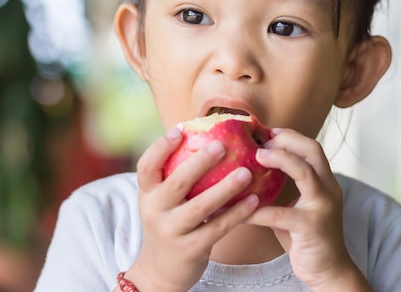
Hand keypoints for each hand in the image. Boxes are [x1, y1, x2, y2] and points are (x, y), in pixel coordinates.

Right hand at [124, 127, 259, 291]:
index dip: (161, 146)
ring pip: (200, 207)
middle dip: (199, 163)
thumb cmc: (169, 224)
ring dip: (225, 188)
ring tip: (247, 172)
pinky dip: (237, 213)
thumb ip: (175, 176)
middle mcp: (155, 211)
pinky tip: (254, 200)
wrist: (159, 272)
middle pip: (176, 183)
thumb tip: (205, 136)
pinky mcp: (191, 249)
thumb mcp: (161, 201)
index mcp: (147, 194)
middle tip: (221, 145)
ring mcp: (172, 231)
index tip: (181, 129)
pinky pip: (217, 228)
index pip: (146, 166)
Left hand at [247, 128, 372, 291]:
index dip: (291, 136)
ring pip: (305, 172)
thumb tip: (251, 171)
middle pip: (313, 151)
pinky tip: (240, 211)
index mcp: (325, 182)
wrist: (329, 270)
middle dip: (287, 141)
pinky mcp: (311, 227)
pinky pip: (280, 213)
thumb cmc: (307, 237)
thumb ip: (283, 188)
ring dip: (280, 160)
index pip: (312, 147)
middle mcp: (328, 189)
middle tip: (262, 142)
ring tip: (257, 157)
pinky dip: (258, 210)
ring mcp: (322, 207)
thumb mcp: (298, 206)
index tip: (268, 132)